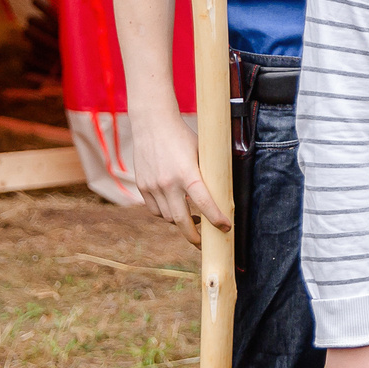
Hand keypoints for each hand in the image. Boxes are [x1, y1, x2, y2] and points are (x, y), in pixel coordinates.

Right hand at [130, 108, 228, 243]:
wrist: (152, 123)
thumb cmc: (182, 136)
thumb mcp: (201, 152)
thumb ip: (207, 174)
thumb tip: (221, 194)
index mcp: (187, 173)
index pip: (204, 203)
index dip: (216, 218)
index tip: (226, 228)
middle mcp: (168, 183)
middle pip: (181, 220)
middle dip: (194, 237)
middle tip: (203, 243)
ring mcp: (152, 186)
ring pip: (167, 217)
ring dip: (180, 223)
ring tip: (192, 220)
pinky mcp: (142, 186)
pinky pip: (155, 210)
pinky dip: (165, 214)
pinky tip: (175, 209)